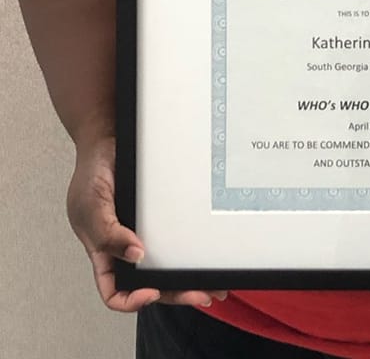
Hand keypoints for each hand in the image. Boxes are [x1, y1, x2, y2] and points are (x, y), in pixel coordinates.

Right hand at [66, 136, 227, 311]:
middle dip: (174, 292)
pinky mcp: (159, 215)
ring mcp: (144, 230)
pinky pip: (176, 236)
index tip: (152, 291)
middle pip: (149, 282)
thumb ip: (108, 232)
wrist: (107, 137)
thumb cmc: (91, 172)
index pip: (114, 291)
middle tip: (201, 293)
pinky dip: (190, 248)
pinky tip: (207, 253)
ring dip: (188, 276)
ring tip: (212, 284)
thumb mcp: (91, 204)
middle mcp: (125, 245)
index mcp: (103, 251)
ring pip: (166, 265)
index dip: (132, 299)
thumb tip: (135, 254)